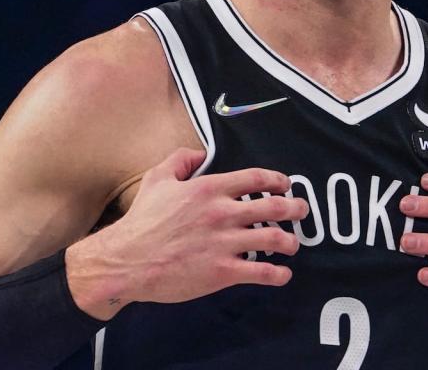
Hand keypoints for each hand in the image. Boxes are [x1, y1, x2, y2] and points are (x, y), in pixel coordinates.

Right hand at [67, 147, 308, 318]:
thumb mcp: (157, 178)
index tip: (286, 185)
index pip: (255, 178)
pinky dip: (277, 274)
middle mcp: (222, 213)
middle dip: (295, 208)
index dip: (277, 180)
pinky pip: (260, 272)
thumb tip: (200, 154)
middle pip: (274, 207)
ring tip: (292, 244)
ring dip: (289, 241)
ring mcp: (224, 243)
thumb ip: (181, 160)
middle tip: (301, 211)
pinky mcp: (222, 272)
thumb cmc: (141, 220)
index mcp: (209, 189)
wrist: (126, 260)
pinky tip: (283, 274)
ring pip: (273, 238)